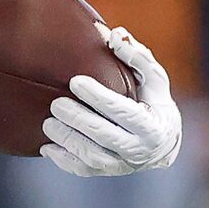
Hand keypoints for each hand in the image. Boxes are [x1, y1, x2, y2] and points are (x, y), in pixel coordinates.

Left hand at [43, 24, 183, 175]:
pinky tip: (46, 147)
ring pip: (92, 157)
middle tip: (56, 104)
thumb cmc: (154, 101)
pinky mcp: (107, 172)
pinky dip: (64, 160)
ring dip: (67, 141)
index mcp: (153, 125)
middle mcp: (139, 149)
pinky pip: (83, 170)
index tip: (75, 81)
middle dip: (78, 120)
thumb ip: (137, 56)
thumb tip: (115, 35)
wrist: (162, 142)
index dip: (98, 97)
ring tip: (48, 123)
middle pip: (104, 136)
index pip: (123, 111)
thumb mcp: (154, 78)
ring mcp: (122, 164)